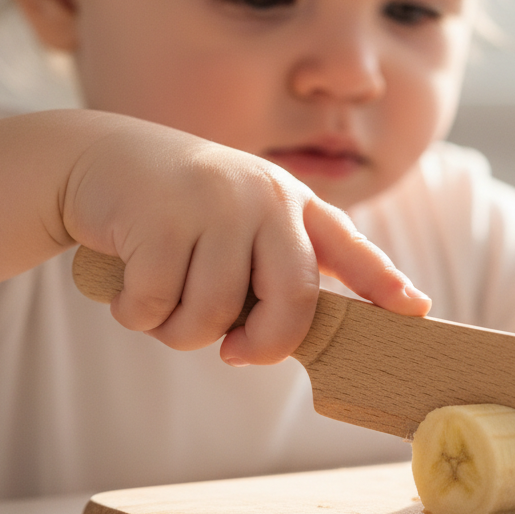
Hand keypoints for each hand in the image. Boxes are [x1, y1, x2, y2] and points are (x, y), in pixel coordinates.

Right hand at [63, 116, 428, 364]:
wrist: (100, 159)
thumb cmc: (181, 211)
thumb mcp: (238, 224)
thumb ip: (272, 270)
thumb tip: (295, 340)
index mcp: (291, 203)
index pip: (348, 247)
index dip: (383, 282)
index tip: (414, 311)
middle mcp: (264, 198)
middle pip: (292, 302)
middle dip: (263, 345)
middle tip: (234, 354)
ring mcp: (214, 204)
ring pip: (214, 316)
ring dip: (179, 332)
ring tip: (161, 300)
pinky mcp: (160, 218)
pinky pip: (157, 306)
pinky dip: (137, 315)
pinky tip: (128, 285)